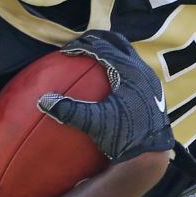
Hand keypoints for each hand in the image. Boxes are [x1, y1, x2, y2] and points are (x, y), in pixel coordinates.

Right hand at [38, 30, 174, 163]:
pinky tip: (107, 79)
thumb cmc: (125, 138)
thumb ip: (70, 111)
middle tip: (78, 44)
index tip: (65, 51)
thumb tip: (43, 100)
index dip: (82, 46)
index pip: (103, 48)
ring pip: (128, 54)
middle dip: (98, 39)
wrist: (152, 156)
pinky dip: (118, 64)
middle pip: (118, 43)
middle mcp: (143, 71)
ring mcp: (150, 80)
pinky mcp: (152, 92)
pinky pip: (133, 67)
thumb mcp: (95, 123)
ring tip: (92, 55)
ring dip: (110, 50)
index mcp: (130, 72)